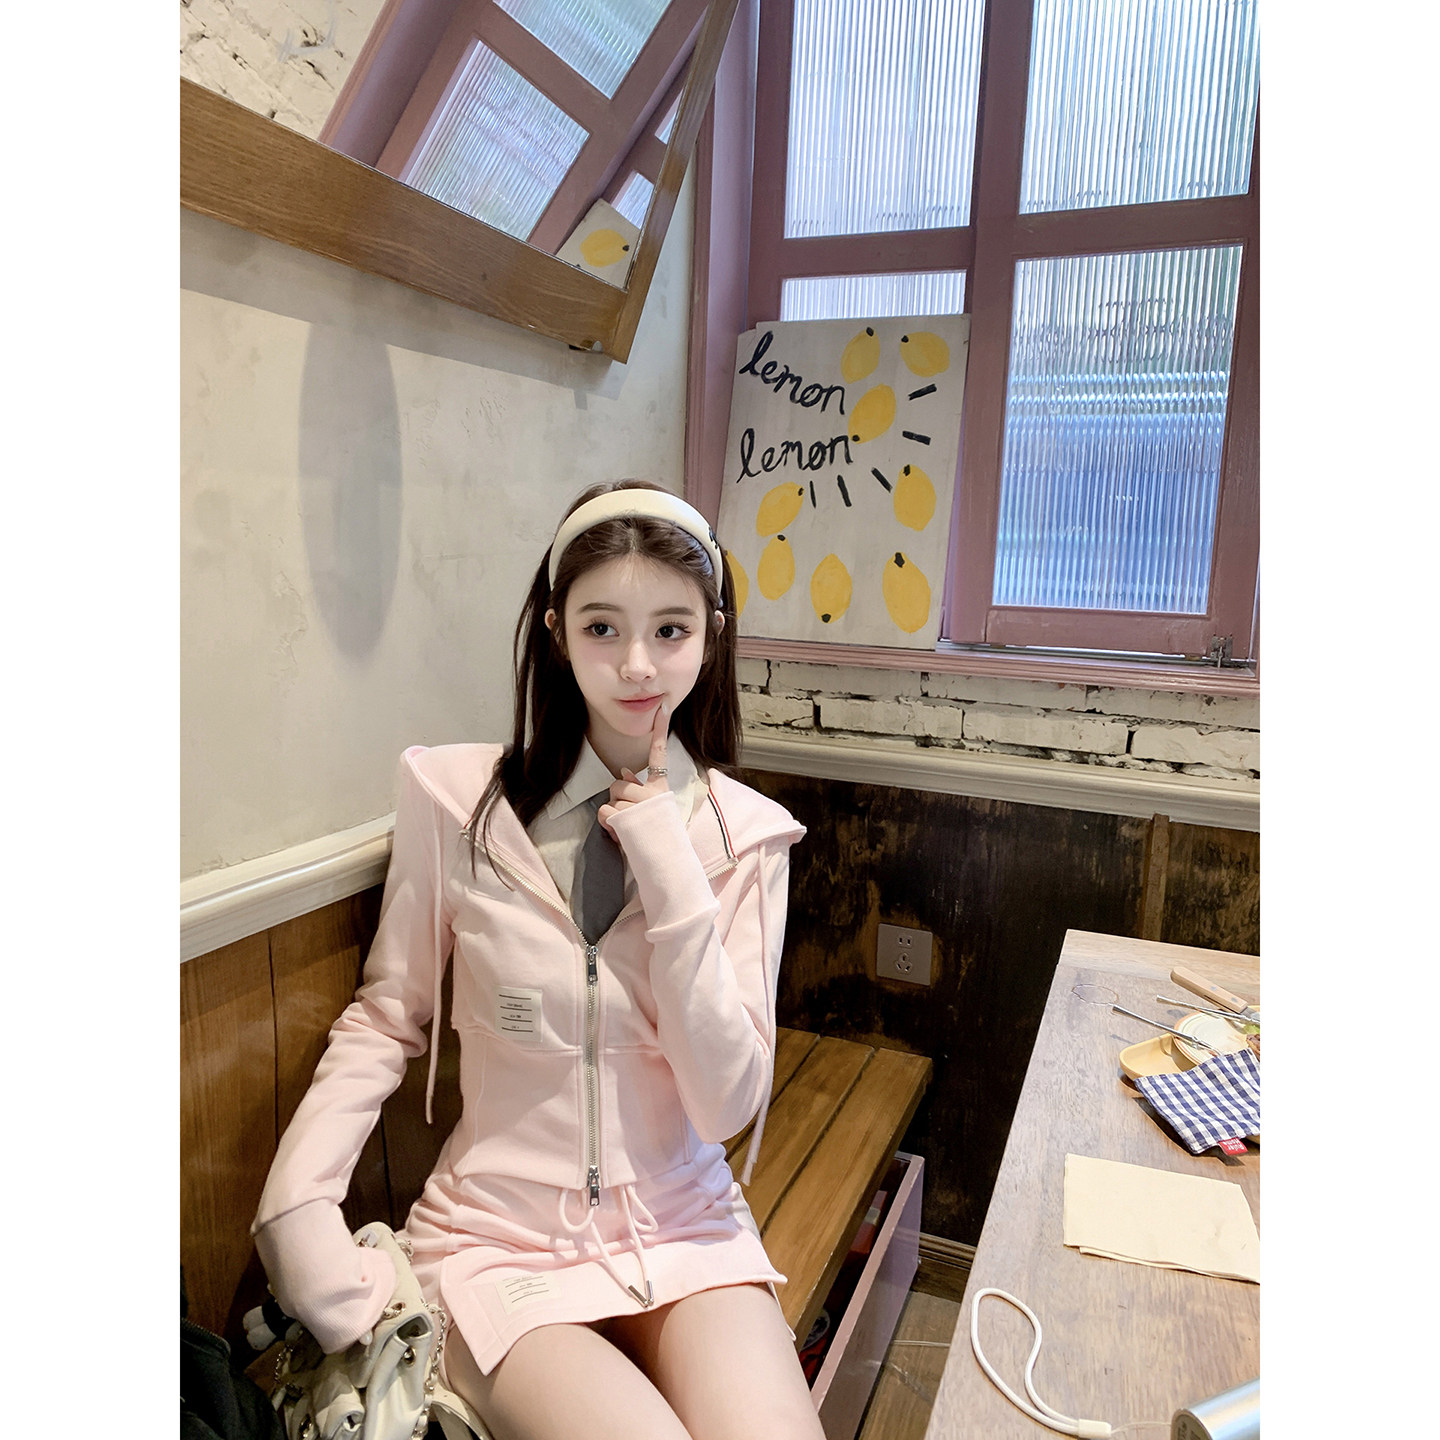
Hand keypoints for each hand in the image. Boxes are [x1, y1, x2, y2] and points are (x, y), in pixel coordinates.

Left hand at [598, 704, 671, 832]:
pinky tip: (621, 835)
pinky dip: (608, 825)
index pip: (660, 755)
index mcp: (661, 789)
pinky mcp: (629, 816)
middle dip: (616, 800)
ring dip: (612, 816)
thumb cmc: (657, 838)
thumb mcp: (649, 812)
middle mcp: (654, 793)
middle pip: (618, 783)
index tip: (663, 707)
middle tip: (628, 818)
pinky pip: (605, 812)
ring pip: (611, 798)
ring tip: (628, 830)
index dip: (660, 730)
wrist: (667, 863)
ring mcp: (642, 804)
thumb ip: (637, 789)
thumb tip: (623, 770)